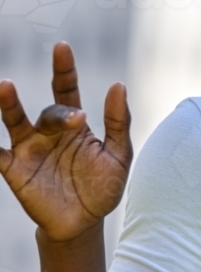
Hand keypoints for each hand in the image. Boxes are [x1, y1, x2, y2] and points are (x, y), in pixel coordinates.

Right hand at [0, 42, 131, 240]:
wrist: (84, 223)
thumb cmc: (102, 186)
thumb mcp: (118, 155)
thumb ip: (118, 122)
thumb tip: (118, 85)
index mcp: (73, 124)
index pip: (66, 89)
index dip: (64, 69)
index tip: (62, 48)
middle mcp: (48, 132)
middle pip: (50, 112)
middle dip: (61, 114)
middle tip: (76, 120)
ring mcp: (29, 150)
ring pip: (15, 122)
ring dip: (9, 105)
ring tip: (5, 86)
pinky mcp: (15, 171)